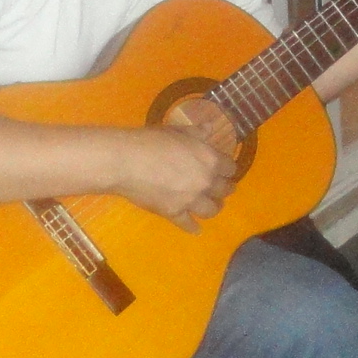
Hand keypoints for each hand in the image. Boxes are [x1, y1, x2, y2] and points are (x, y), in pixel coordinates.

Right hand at [109, 118, 237, 230]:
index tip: (225, 170)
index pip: (230, 168)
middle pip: (225, 190)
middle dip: (224, 189)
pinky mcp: (174, 213)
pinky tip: (196, 230)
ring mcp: (191, 200)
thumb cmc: (152, 141)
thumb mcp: (177, 131)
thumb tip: (211, 127)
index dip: (228, 169)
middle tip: (221, 189)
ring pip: (211, 210)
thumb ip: (197, 132)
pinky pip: (188, 224)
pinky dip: (193, 228)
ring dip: (213, 207)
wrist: (126, 162)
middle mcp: (205, 182)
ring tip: (211, 206)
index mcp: (210, 160)